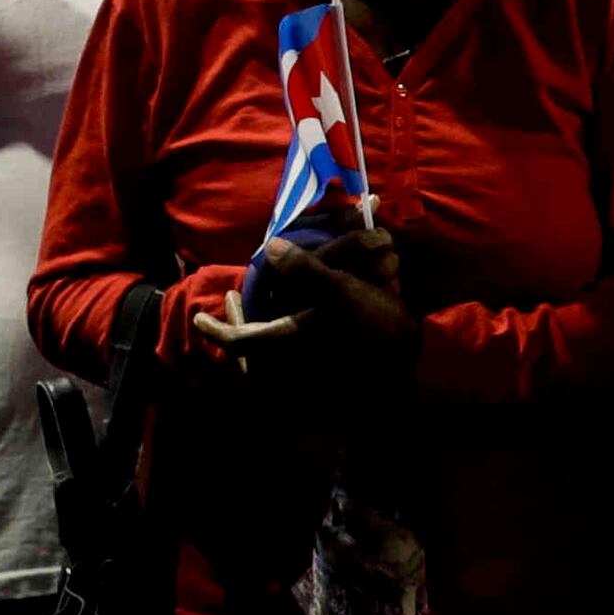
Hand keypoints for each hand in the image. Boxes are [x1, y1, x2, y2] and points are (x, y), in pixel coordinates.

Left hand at [191, 224, 414, 408]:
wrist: (415, 368)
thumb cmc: (375, 332)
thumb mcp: (342, 294)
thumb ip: (306, 269)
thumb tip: (270, 246)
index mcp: (287, 340)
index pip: (237, 340)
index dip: (217, 328)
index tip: (199, 318)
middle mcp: (292, 358)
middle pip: (251, 347)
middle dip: (240, 321)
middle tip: (233, 302)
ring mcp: (309, 365)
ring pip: (272, 349)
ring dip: (264, 324)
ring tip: (262, 304)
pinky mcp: (328, 364)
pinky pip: (295, 351)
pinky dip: (291, 331)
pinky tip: (304, 317)